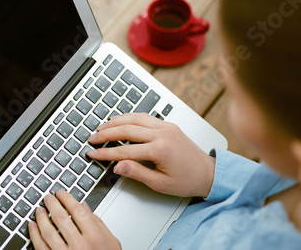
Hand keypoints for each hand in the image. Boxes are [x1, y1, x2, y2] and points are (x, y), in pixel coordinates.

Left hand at [29, 190, 120, 249]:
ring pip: (47, 232)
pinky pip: (40, 247)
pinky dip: (34, 235)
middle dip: (51, 204)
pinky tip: (32, 227)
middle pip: (60, 218)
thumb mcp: (111, 242)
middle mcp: (79, 246)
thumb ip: (98, 223)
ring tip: (38, 210)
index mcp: (94, 238)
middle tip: (47, 198)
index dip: (66, 198)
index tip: (61, 193)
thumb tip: (84, 206)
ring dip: (40, 218)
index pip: (77, 211)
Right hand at [87, 113, 214, 197]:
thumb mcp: (160, 184)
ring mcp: (166, 126)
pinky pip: (145, 116)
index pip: (125, 150)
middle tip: (92, 138)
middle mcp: (163, 134)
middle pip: (127, 129)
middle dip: (107, 134)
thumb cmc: (187, 180)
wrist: (209, 173)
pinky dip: (130, 117)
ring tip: (102, 127)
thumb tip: (117, 166)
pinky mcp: (168, 124)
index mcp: (160, 150)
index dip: (106, 152)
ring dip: (116, 121)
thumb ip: (137, 173)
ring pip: (135, 118)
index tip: (93, 153)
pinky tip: (120, 120)